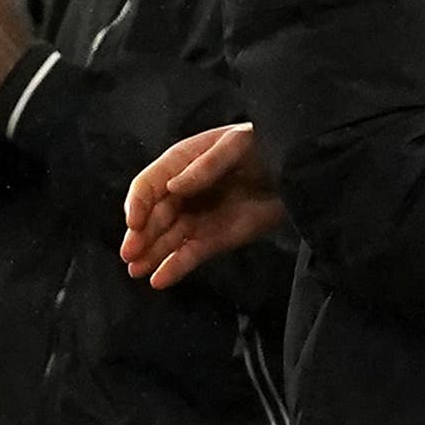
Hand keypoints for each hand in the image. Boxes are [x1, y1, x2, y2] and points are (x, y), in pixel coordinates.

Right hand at [122, 124, 282, 289]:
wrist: (295, 171)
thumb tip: (173, 187)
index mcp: (182, 163)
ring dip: (150, 254)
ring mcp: (197, 217)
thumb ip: (205, 165)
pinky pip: (189, 255)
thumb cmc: (264, 147)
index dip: (138, 203)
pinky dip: (174, 267)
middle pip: (154, 216)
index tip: (135, 222)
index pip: (149, 184)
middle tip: (129, 253)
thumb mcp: (236, 145)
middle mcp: (182, 193)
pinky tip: (160, 279)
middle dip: (140, 234)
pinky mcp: (214, 239)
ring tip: (136, 270)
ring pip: (167, 239)